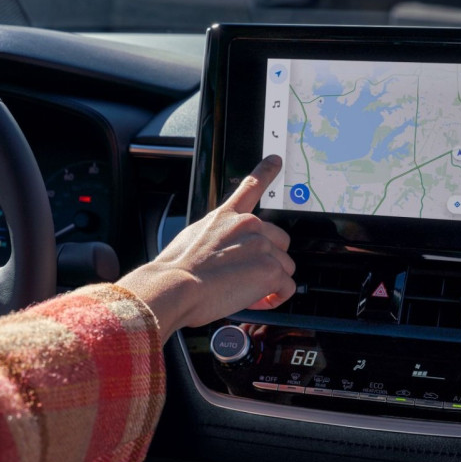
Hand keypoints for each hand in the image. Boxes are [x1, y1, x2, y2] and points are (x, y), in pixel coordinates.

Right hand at [117, 155, 293, 341]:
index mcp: (227, 216)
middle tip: (245, 278)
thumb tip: (224, 253)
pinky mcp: (270, 270)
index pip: (251, 186)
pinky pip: (286, 287)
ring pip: (284, 267)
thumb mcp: (192, 239)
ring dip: (270, 282)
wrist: (174, 286)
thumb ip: (217, 237)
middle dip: (268, 261)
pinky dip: (274, 298)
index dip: (266, 171)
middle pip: (279, 243)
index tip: (276, 160)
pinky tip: (258, 301)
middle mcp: (249, 225)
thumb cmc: (176, 270)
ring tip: (244, 292)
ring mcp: (262, 246)